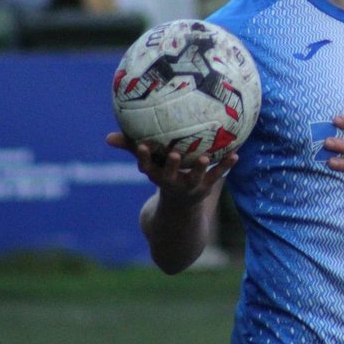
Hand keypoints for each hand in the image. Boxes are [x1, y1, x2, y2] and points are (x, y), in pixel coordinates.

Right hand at [106, 132, 235, 206]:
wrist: (181, 205)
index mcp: (156, 174)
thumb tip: (107, 138)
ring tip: (205, 158)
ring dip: (200, 169)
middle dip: (172, 166)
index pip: (147, 166)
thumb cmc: (162, 173)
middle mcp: (172, 182)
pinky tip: (236, 154)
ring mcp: (190, 185)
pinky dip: (226, 165)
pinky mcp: (206, 186)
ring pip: (195, 178)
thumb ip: (131, 148)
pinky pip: (217, 175)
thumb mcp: (149, 162)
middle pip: (170, 175)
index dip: (144, 158)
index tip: (142, 145)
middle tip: (175, 154)